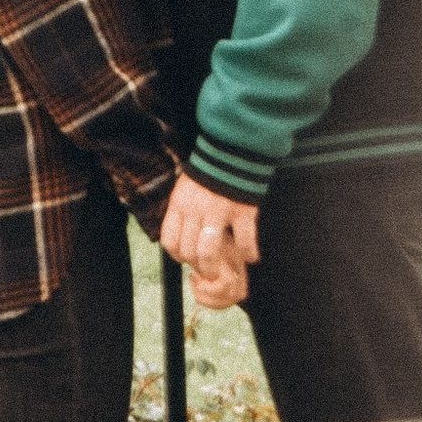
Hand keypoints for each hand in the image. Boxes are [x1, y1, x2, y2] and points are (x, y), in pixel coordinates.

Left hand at [162, 169, 259, 309]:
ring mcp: (219, 211)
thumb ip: (182, 212)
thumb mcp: (184, 189)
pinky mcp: (242, 211)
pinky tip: (251, 257)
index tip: (187, 260)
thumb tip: (179, 240)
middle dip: (198, 267)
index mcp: (179, 204)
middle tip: (207, 270)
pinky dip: (249, 254)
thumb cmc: (208, 173)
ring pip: (208, 252)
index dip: (178, 256)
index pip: (170, 241)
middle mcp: (196, 210)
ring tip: (221, 273)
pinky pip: (244, 242)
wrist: (232, 149)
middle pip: (189, 251)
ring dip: (214, 268)